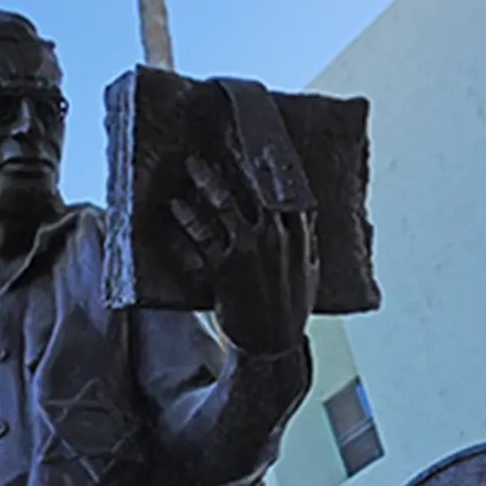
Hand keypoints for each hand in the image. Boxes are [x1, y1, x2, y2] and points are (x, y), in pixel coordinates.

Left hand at [170, 155, 319, 353]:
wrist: (272, 346)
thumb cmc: (289, 312)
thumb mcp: (309, 274)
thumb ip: (306, 243)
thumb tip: (306, 219)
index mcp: (300, 238)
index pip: (292, 190)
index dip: (279, 166)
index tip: (267, 145)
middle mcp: (276, 238)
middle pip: (259, 187)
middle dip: (244, 161)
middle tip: (228, 138)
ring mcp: (249, 251)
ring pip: (226, 205)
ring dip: (207, 181)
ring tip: (192, 166)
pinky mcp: (225, 268)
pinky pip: (202, 235)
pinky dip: (187, 217)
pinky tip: (176, 206)